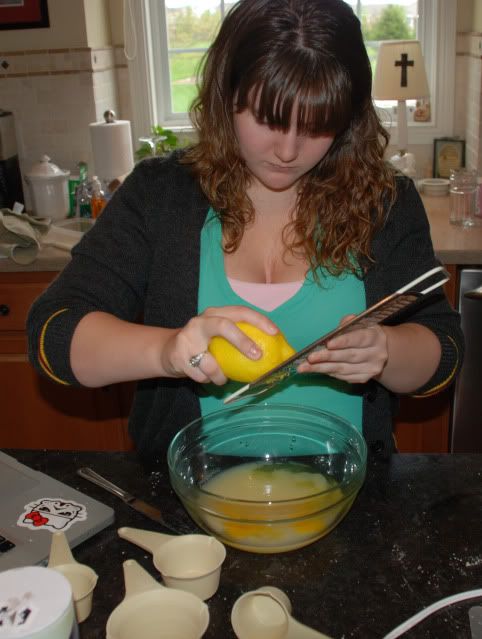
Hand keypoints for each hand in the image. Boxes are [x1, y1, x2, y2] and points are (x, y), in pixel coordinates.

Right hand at [160, 305, 278, 384]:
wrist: (167, 351)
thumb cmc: (203, 345)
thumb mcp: (218, 336)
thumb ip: (241, 338)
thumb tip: (275, 352)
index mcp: (214, 313)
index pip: (240, 312)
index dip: (259, 320)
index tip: (274, 332)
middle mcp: (200, 322)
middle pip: (223, 326)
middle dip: (243, 341)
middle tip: (258, 355)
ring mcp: (187, 338)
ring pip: (211, 362)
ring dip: (221, 375)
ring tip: (222, 378)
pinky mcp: (178, 356)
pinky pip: (201, 375)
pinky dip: (207, 380)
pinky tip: (205, 377)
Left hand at [296, 314, 388, 383]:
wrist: (379, 350)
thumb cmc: (363, 333)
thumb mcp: (360, 324)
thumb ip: (348, 324)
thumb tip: (338, 329)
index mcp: (375, 337)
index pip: (358, 339)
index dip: (343, 342)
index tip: (328, 344)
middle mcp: (376, 354)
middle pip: (349, 356)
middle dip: (327, 357)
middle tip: (309, 358)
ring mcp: (371, 368)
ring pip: (343, 369)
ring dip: (322, 368)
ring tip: (304, 367)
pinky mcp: (364, 378)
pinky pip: (343, 377)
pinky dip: (329, 373)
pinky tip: (317, 370)